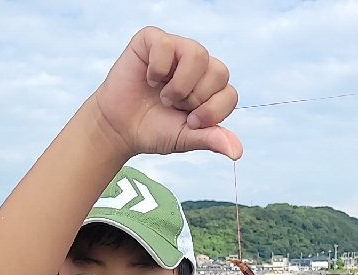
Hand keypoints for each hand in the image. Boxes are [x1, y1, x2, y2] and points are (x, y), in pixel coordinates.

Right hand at [95, 27, 241, 160]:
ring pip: (198, 54)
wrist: (120, 128)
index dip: (212, 111)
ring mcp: (176, 49)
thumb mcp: (186, 138)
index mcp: (210, 87)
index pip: (230, 93)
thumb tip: (237, 152)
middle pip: (219, 72)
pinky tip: (149, 79)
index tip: (190, 121)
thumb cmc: (154, 130)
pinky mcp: (153, 39)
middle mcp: (197, 65)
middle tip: (174, 106)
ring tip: (165, 95)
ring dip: (180, 85)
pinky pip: (167, 45)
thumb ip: (211, 139)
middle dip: (196, 98)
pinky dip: (157, 69)